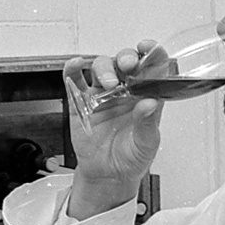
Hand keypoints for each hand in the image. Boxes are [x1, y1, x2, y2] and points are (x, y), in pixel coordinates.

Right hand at [63, 43, 166, 219]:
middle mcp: (124, 91)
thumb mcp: (147, 143)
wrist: (108, 176)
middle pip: (124, 61)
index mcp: (145, 96)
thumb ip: (147, 122)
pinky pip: (74, 81)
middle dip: (127, 57)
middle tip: (128, 65)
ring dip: (105, 68)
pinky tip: (76, 65)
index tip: (148, 48)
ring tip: (108, 84)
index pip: (152, 67)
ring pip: (101, 67)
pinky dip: (72, 69)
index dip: (151, 53)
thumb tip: (150, 103)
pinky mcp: (81, 103)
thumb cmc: (131, 158)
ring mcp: (101, 95)